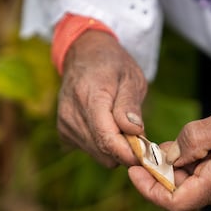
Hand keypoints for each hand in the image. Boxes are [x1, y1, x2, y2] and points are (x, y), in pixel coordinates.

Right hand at [57, 30, 146, 167]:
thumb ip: (130, 105)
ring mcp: (65, 125)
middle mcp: (72, 114)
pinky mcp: (63, 132)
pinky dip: (102, 145)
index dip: (129, 153)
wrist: (84, 55)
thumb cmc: (112, 65)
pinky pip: (90, 151)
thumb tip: (135, 131)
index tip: (147, 155)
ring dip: (114, 148)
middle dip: (125, 150)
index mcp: (90, 97)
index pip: (107, 138)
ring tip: (123, 126)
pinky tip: (107, 126)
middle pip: (103, 151)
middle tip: (139, 136)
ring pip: (98, 154)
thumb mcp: (130, 77)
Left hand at [128, 96, 210, 210]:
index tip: (133, 168)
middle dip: (157, 172)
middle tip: (147, 147)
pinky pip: (202, 179)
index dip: (148, 189)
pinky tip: (188, 146)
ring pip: (189, 184)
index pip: (174, 203)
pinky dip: (188, 165)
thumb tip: (167, 154)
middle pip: (177, 192)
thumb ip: (193, 138)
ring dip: (173, 167)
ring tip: (168, 143)